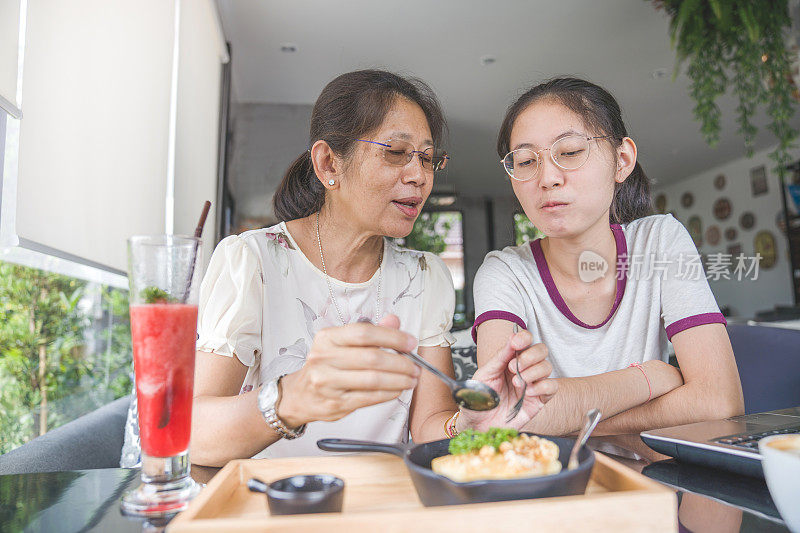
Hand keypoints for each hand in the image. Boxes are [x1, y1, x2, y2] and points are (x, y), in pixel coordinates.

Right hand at [277, 314, 420, 426]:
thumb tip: (394, 320)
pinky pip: (369, 398)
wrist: (299, 395)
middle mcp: (324, 358)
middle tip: (416, 366)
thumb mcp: (342, 343)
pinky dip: (388, 393)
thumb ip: (370, 331)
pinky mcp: (334, 403)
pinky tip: (397, 390)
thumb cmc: (325, 366)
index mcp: (327, 338)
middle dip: (401, 362)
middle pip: (372, 358)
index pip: (364, 333)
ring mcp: (327, 382)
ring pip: (373, 380)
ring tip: (411, 379)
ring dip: (399, 380)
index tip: (411, 342)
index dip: (392, 337)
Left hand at [459, 328, 556, 431]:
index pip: (525, 340)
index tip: (515, 343)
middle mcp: (523, 369)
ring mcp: (532, 384)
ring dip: (533, 372)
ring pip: (547, 367)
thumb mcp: (484, 375)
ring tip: (517, 383)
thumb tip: (512, 338)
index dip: (524, 337)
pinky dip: (542, 387)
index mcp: (509, 359)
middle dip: (530, 355)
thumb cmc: (478, 400)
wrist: (477, 425)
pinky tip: (528, 393)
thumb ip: (499, 357)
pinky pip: (552, 387)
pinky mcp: (539, 400)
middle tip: (513, 367)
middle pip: (541, 350)